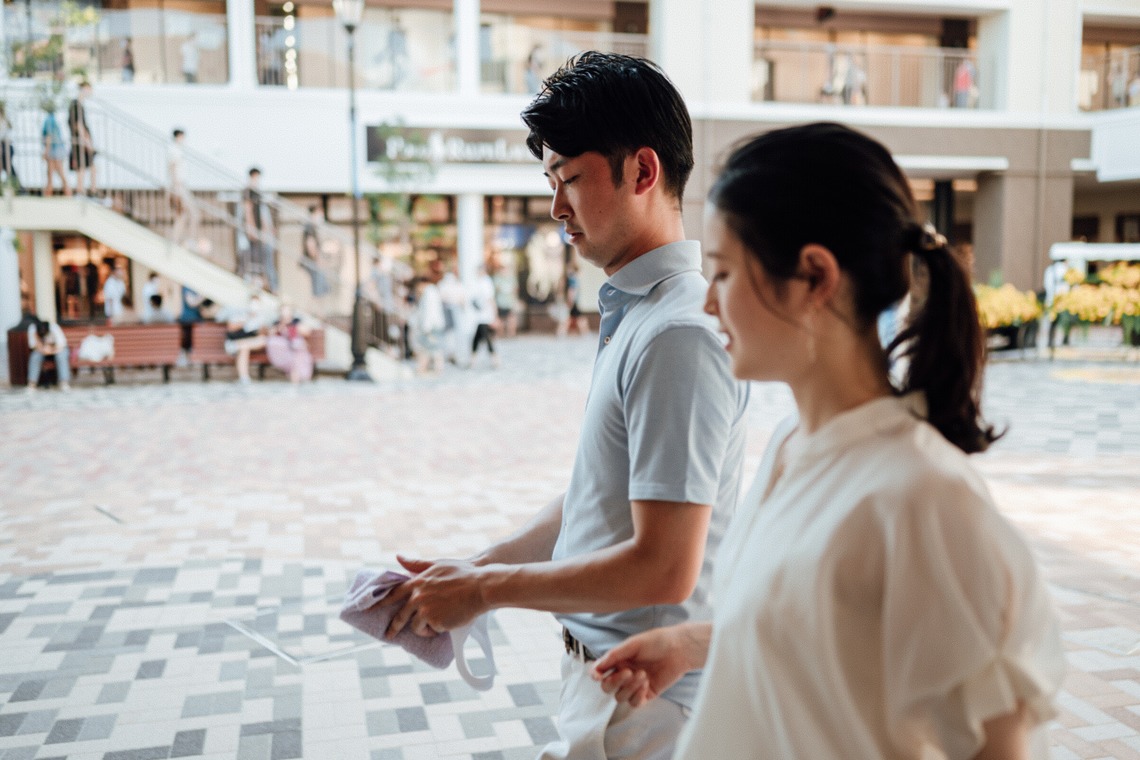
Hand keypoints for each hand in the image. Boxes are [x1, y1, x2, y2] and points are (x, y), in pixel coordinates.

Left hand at [382, 556, 489, 639]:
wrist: (481, 587)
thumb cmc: (463, 574)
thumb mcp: (438, 564)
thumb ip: (416, 563)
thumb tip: (398, 557)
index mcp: (418, 582)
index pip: (394, 594)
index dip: (381, 603)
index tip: (370, 611)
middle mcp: (418, 596)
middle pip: (400, 616)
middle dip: (393, 627)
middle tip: (388, 635)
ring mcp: (426, 610)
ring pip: (415, 626)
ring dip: (423, 628)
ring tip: (437, 623)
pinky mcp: (435, 622)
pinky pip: (431, 631)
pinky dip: (436, 630)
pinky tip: (447, 623)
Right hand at [590, 623, 708, 707]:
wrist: (679, 648)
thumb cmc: (657, 641)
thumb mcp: (632, 644)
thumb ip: (614, 655)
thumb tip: (596, 666)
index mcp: (619, 660)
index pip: (601, 672)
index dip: (596, 675)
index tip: (597, 675)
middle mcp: (624, 674)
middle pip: (608, 687)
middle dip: (615, 682)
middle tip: (628, 672)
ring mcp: (635, 686)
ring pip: (620, 696)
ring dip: (629, 687)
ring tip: (643, 674)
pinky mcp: (646, 694)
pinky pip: (634, 703)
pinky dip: (637, 695)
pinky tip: (645, 683)